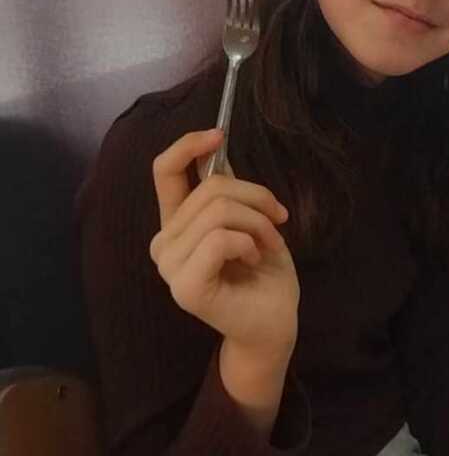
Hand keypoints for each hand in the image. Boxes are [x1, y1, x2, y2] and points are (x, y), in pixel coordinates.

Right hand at [149, 129, 299, 357]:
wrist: (274, 321)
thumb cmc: (262, 271)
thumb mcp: (249, 217)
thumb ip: (226, 189)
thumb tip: (216, 148)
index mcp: (176, 223)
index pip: (164, 171)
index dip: (188, 145)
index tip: (220, 135)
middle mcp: (164, 242)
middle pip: (211, 188)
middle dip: (256, 197)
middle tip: (277, 221)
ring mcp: (170, 267)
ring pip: (219, 210)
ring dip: (258, 222)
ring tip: (267, 244)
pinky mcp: (185, 287)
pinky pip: (221, 239)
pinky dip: (249, 243)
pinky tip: (254, 261)